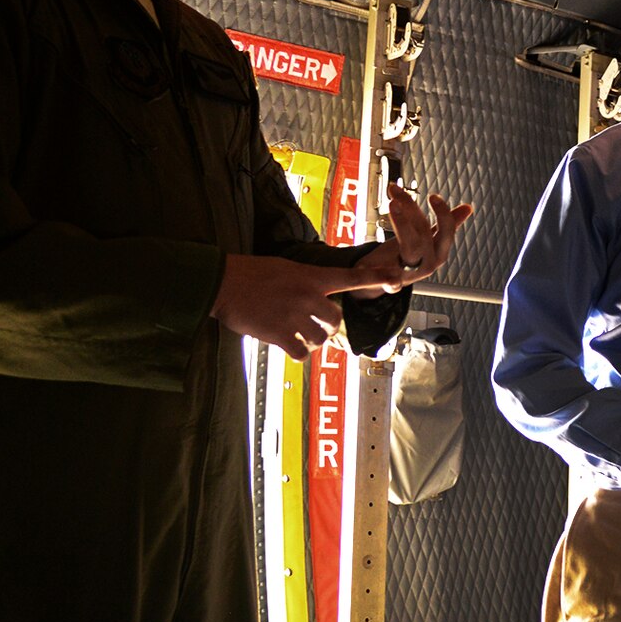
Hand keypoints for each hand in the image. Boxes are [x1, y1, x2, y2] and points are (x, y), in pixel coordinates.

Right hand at [211, 255, 389, 359]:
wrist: (221, 282)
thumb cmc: (250, 273)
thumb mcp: (285, 268)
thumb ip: (307, 282)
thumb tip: (318, 297)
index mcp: (312, 277)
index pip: (352, 277)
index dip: (377, 278)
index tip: (398, 280)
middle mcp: (308, 296)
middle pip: (335, 321)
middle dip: (327, 327)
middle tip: (311, 325)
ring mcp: (295, 316)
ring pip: (320, 339)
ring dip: (312, 341)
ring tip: (295, 335)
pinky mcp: (280, 334)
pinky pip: (301, 353)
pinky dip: (297, 353)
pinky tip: (287, 346)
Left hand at [345, 183, 475, 297]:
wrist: (385, 281)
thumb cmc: (409, 257)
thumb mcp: (428, 240)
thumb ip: (445, 225)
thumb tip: (468, 208)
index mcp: (439, 252)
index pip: (446, 231)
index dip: (442, 214)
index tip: (433, 196)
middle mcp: (428, 262)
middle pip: (424, 234)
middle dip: (412, 210)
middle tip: (398, 191)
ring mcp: (410, 273)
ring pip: (409, 246)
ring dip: (401, 224)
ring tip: (392, 204)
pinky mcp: (391, 284)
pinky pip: (392, 284)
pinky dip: (392, 283)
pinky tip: (390, 279)